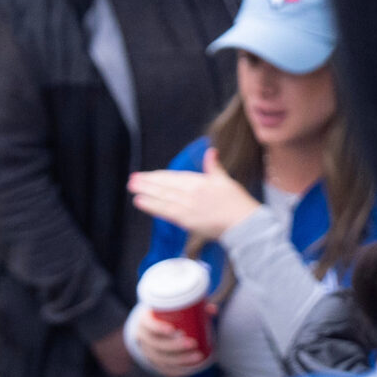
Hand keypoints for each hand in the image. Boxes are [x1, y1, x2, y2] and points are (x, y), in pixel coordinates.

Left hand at [128, 150, 259, 241]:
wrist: (244, 224)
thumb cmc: (237, 203)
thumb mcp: (226, 181)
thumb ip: (214, 167)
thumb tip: (211, 152)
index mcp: (201, 181)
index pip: (174, 177)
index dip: (158, 176)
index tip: (145, 175)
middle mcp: (192, 192)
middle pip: (165, 186)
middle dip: (147, 182)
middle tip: (132, 180)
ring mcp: (189, 206)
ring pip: (163, 197)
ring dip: (146, 192)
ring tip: (132, 188)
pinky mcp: (187, 220)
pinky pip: (166, 211)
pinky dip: (152, 206)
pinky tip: (140, 202)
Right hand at [129, 306, 214, 376]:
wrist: (155, 327)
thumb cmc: (169, 314)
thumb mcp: (177, 307)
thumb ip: (195, 307)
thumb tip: (213, 310)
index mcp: (145, 320)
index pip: (148, 325)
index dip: (158, 328)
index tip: (173, 330)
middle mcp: (143, 337)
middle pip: (156, 344)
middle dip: (175, 346)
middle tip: (193, 343)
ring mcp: (147, 351)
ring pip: (161, 359)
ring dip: (180, 359)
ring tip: (199, 356)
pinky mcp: (154, 363)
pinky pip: (164, 369)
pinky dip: (178, 370)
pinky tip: (190, 369)